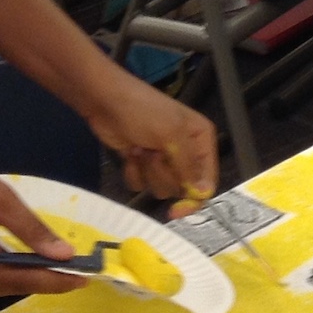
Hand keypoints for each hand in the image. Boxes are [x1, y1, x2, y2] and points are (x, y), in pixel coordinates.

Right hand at [0, 145, 88, 296]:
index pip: (20, 278)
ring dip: (31, 277)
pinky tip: (35, 264)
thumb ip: (32, 229)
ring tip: (66, 270)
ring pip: (2, 286)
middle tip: (82, 273)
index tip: (86, 279)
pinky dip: (13, 271)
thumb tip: (64, 255)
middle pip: (11, 286)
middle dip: (47, 279)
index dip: (55, 279)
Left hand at [85, 76, 217, 200]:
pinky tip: (129, 153)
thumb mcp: (172, 135)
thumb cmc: (143, 112)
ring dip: (148, 172)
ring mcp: (163, 159)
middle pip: (183, 187)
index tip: (177, 210)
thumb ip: (189, 167)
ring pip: (161, 188)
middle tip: (154, 153)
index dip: (194, 197)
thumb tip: (203, 194)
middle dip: (165, 174)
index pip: (207, 180)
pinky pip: (142, 185)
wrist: (105, 101)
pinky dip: (133, 172)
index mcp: (201, 140)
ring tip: (140, 148)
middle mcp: (186, 152)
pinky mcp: (142, 165)